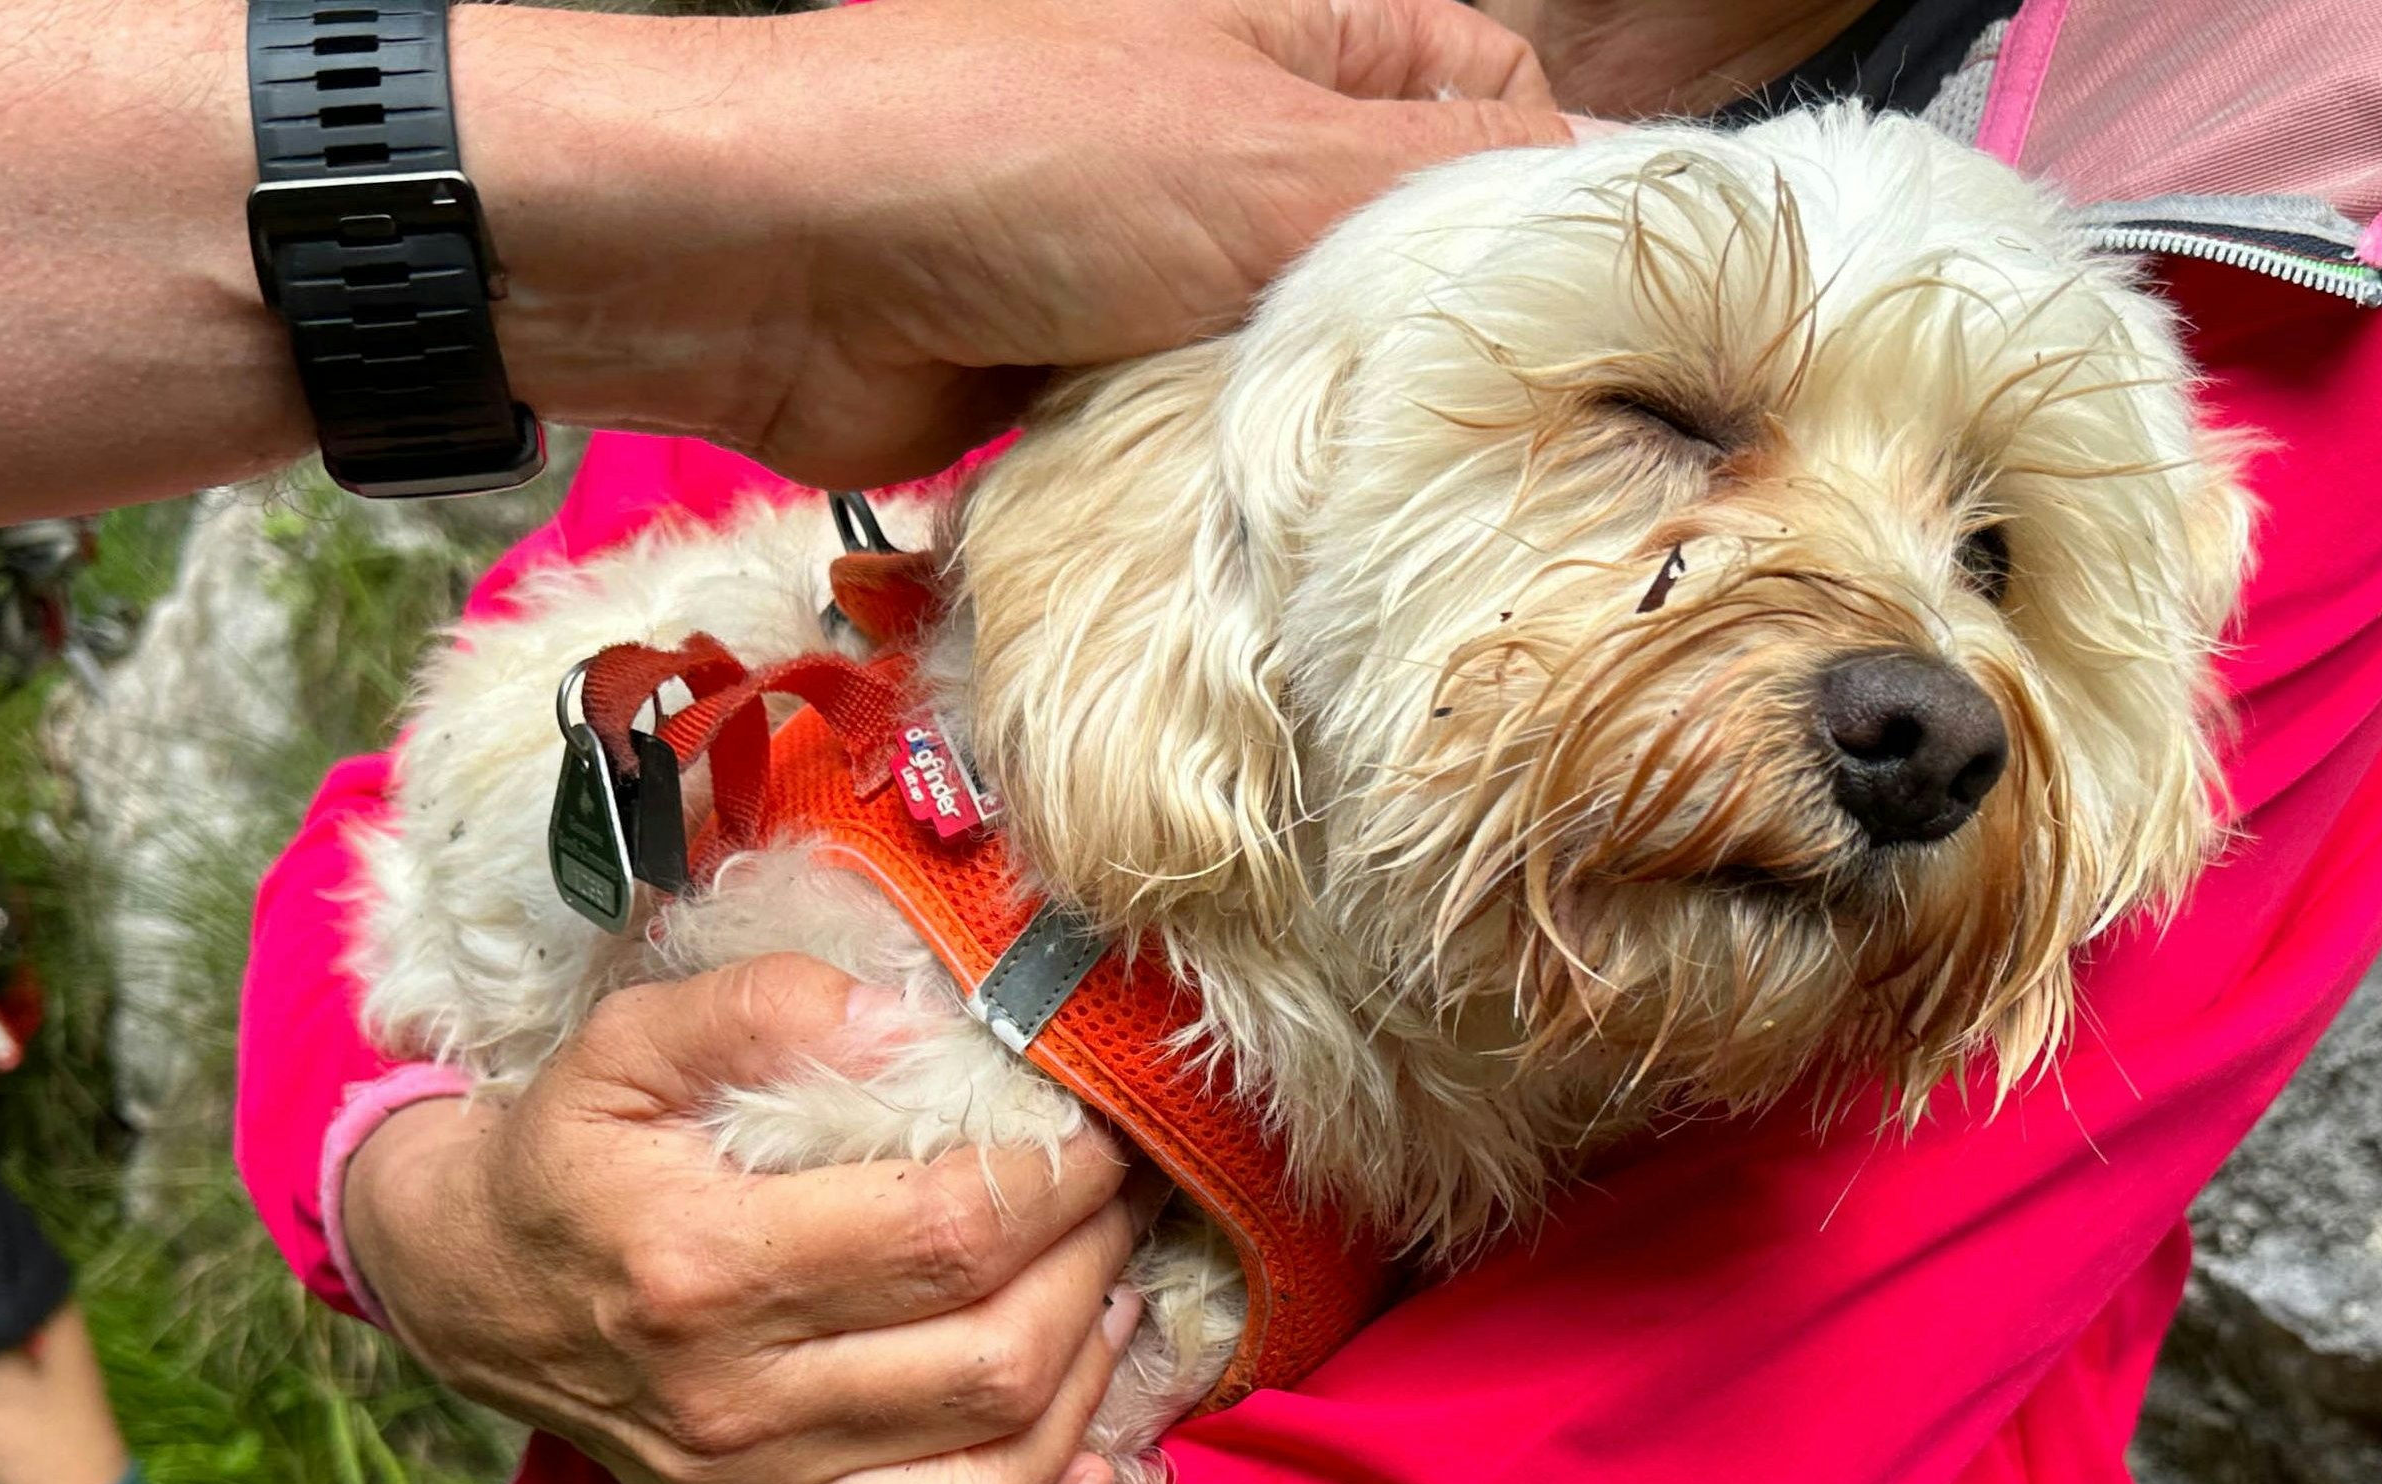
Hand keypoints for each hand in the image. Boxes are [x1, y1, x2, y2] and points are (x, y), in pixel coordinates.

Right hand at [341, 956, 1149, 1483]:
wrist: (469, 1291)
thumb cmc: (571, 1155)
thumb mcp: (627, 1042)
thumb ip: (763, 1009)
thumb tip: (910, 1023)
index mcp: (704, 1269)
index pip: (949, 1234)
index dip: (1060, 1181)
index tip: (1099, 1133)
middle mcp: (733, 1410)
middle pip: (991, 1364)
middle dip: (1094, 1273)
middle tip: (1120, 1205)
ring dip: (1089, 1398)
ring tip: (1112, 1304)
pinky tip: (1074, 1456)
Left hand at [467, 0, 1566, 487]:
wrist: (761, 267)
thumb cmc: (1005, 161)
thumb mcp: (1276, 162)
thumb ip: (1459, 194)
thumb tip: (1620, 211)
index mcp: (1310, 35)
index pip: (1505, 115)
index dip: (1550, 221)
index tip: (1599, 336)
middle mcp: (1247, 138)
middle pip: (1412, 267)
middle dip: (1436, 360)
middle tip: (1494, 457)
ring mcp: (1164, 259)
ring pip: (1315, 372)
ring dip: (1325, 441)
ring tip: (1369, 506)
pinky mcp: (1096, 371)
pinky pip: (1210, 442)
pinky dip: (1227, 488)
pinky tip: (1256, 534)